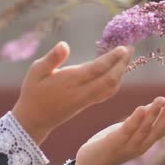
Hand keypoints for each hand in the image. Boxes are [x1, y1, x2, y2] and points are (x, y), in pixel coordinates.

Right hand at [12, 41, 134, 144]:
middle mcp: (81, 92)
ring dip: (121, 73)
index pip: (96, 69)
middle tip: (130, 49)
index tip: (123, 48)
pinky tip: (117, 74)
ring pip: (110, 88)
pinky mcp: (86, 104)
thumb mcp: (35, 72)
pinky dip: (115, 83)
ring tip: (126, 58)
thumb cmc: (33, 91)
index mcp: (70, 81)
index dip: (111, 59)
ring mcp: (85, 100)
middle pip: (109, 79)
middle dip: (122, 64)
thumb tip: (64, 45)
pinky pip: (106, 94)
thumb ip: (51, 58)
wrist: (34, 119)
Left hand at [72, 97, 164, 164]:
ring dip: (154, 114)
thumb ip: (141, 121)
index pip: (162, 131)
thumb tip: (154, 106)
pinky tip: (141, 108)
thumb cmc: (111, 144)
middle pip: (157, 130)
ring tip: (161, 100)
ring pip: (144, 129)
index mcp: (144, 143)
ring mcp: (128, 145)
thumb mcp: (129, 132)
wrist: (91, 164)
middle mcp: (140, 146)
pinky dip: (135, 120)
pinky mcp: (115, 142)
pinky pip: (127, 130)